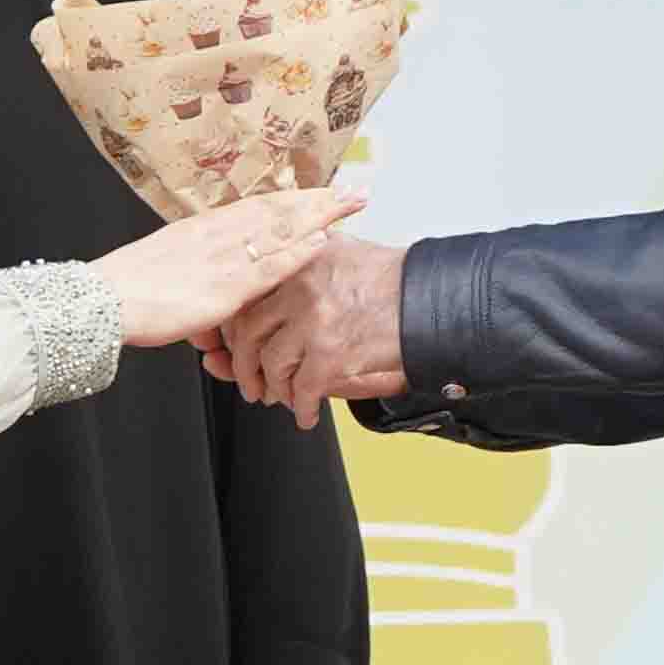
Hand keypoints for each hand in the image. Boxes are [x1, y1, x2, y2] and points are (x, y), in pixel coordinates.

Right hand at [96, 188, 365, 348]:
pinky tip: (323, 241)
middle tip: (353, 191)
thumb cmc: (127, 291)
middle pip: (278, 209)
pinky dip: (299, 251)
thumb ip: (196, 267)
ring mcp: (224, 257)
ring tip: (351, 205)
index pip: (258, 206)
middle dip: (318, 199)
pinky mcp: (226, 285)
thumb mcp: (167, 267)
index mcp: (202, 228)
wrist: (104, 301)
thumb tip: (214, 278)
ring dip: (320, 215)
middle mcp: (217, 233)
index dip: (293, 198)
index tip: (320, 192)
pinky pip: (270, 264)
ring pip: (282, 228)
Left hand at [214, 237, 408, 426]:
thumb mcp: (341, 250)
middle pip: (249, 333)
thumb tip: (271, 280)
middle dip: (244, 365)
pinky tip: (306, 414)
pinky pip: (302, 389)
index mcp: (298, 259)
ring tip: (281, 398)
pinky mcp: (331, 353)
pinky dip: (301, 408)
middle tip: (250, 381)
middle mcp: (300, 286)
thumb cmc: (392, 280)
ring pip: (272, 364)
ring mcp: (313, 321)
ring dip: (274, 389)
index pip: (246, 296)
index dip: (234, 329)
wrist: (429, 301)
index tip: (234, 345)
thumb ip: (305, 257)